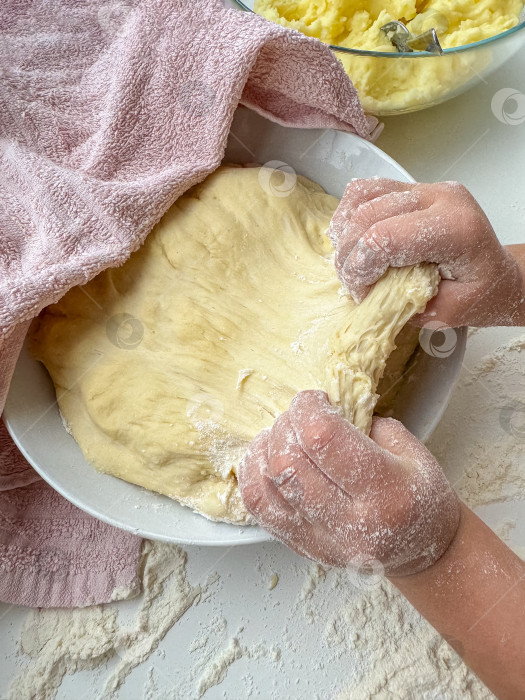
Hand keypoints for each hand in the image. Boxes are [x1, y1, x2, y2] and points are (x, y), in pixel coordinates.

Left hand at [238, 390, 460, 575]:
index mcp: (385, 492)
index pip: (324, 440)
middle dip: (286, 426)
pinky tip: (265, 457)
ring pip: (269, 486)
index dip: (308, 409)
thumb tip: (324, 408)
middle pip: (290, 464)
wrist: (423, 555)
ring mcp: (322, 541)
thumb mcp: (413, 452)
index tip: (313, 399)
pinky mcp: (303, 548)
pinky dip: (253, 475)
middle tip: (299, 416)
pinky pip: (259, 509)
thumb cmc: (420, 497)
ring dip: (267, 448)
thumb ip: (368, 425)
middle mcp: (351, 523)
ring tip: (283, 435)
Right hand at [329, 178, 523, 326]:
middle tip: (353, 287)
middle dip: (348, 256)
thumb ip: (412, 305)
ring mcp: (425, 188)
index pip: (386, 237)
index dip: (361, 269)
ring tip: (350, 265)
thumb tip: (372, 298)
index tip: (362, 295)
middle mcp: (441, 198)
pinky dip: (349, 218)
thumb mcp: (452, 312)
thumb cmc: (480, 292)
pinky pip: (366, 192)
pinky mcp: (412, 188)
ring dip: (344, 234)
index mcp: (456, 228)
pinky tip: (353, 244)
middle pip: (368, 215)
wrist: (495, 273)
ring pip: (361, 197)